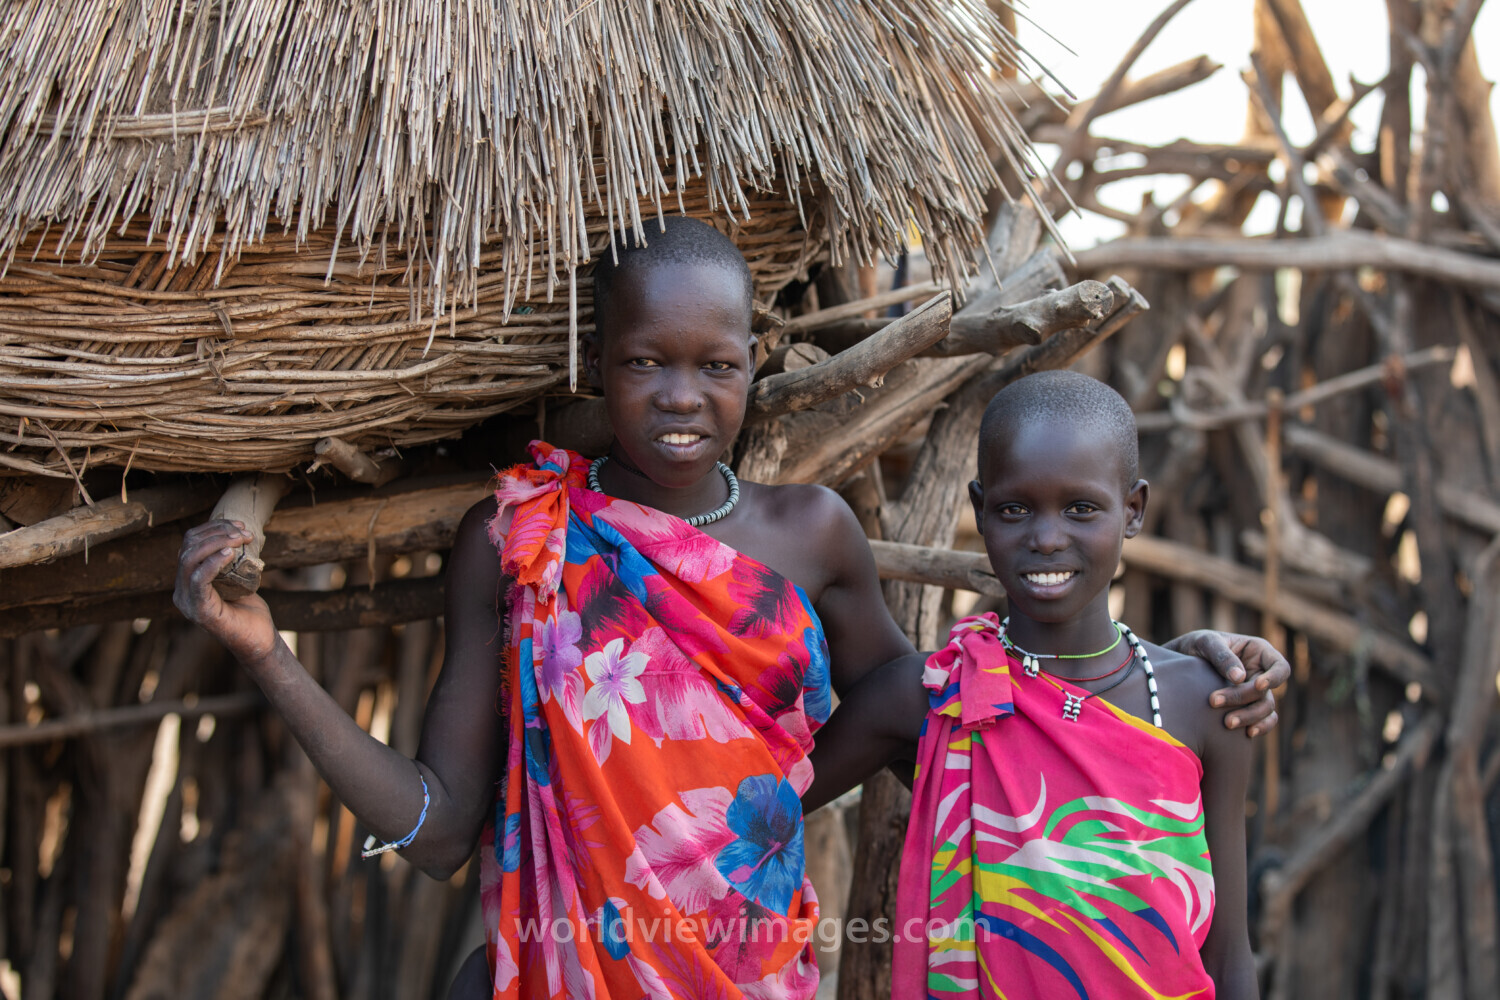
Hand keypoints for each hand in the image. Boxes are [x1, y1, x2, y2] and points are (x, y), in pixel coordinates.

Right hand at [173, 519, 279, 665]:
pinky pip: (198, 580)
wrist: (258, 640)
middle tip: (243, 532)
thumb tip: (234, 532)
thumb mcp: (235, 579)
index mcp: (186, 581)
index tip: (238, 524)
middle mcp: (181, 591)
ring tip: (240, 539)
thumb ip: (227, 561)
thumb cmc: (249, 610)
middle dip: (216, 533)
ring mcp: (187, 602)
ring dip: (217, 543)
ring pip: (189, 560)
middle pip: (187, 548)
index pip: (188, 544)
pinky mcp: (199, 611)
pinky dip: (213, 562)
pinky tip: (229, 553)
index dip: (212, 528)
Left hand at [1164, 630, 1288, 736]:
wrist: (1179, 664)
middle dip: (1243, 698)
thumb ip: (1222, 656)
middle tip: (1214, 701)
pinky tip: (1246, 734)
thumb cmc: (1195, 646)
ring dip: (1248, 716)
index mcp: (1258, 652)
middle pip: (1266, 692)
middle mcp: (1261, 673)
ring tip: (1226, 722)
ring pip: (1264, 709)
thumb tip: (1240, 677)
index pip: (1280, 666)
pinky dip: (1259, 728)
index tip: (1258, 685)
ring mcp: (1255, 692)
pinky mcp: (1247, 708)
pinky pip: (1263, 721)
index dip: (1274, 678)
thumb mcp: (1205, 642)